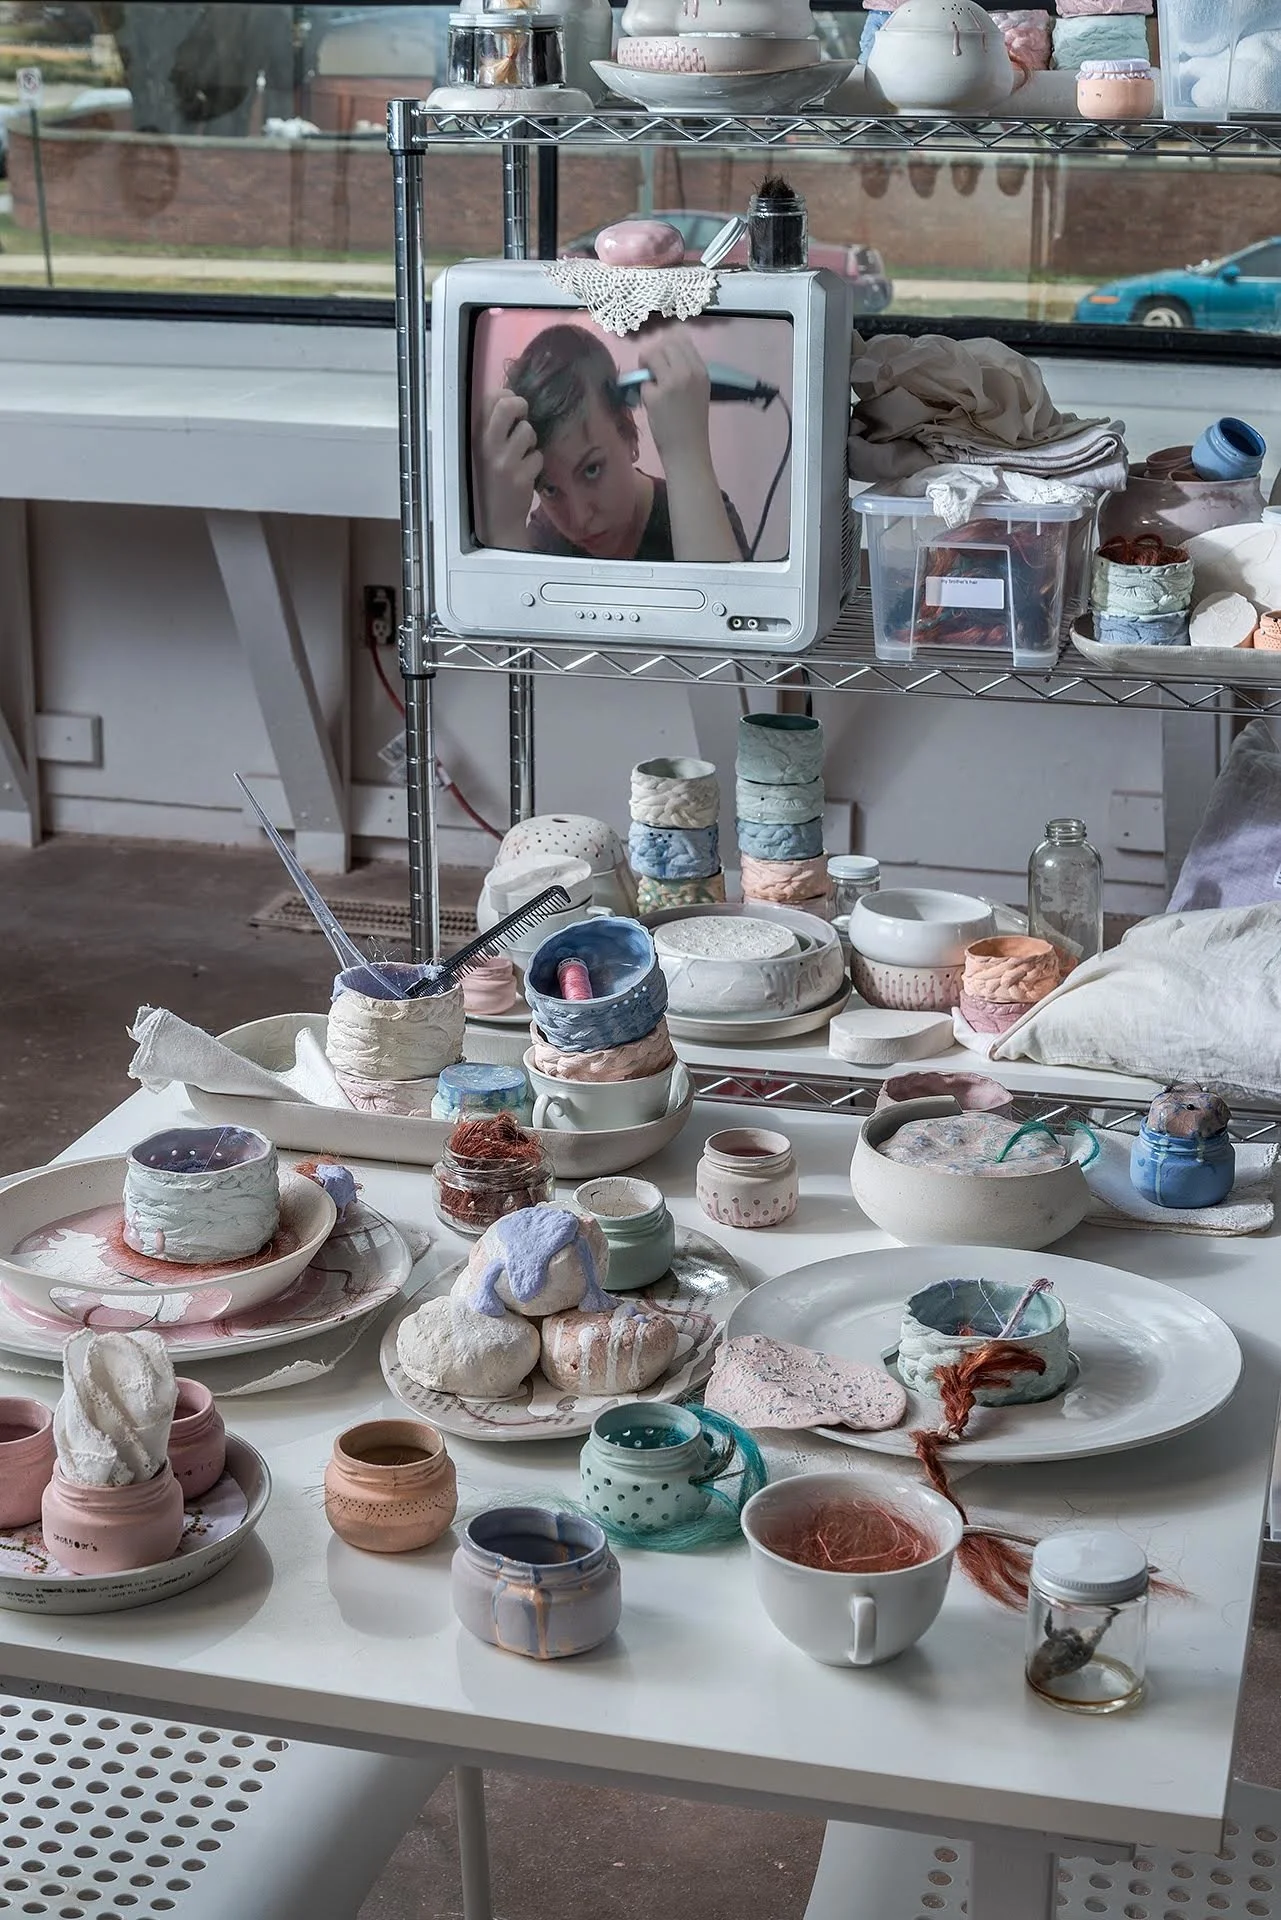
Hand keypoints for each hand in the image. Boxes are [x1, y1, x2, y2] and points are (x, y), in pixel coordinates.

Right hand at [476, 390, 540, 547]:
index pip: (489, 400)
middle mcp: (487, 447)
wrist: (496, 521)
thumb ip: (491, 429)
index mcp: (474, 439)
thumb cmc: (489, 482)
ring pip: (528, 431)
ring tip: (522, 454)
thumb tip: (508, 399)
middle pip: (507, 406)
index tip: (513, 406)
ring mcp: (504, 462)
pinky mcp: (521, 476)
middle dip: (521, 405)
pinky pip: (538, 456)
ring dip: (531, 441)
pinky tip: (526, 472)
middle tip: (523, 415)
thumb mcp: (481, 453)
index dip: (506, 396)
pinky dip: (536, 462)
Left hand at [637, 333, 712, 470]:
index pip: (680, 341)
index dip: (666, 348)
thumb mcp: (697, 391)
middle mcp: (689, 372)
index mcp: (701, 370)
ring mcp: (673, 382)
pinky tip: (651, 404)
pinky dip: (643, 390)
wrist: (688, 451)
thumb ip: (685, 371)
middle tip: (650, 373)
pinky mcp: (656, 395)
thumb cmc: (691, 424)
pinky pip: (643, 380)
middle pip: (664, 345)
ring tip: (649, 385)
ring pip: (651, 355)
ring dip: (646, 367)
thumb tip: (661, 354)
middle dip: (653, 355)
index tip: (661, 362)